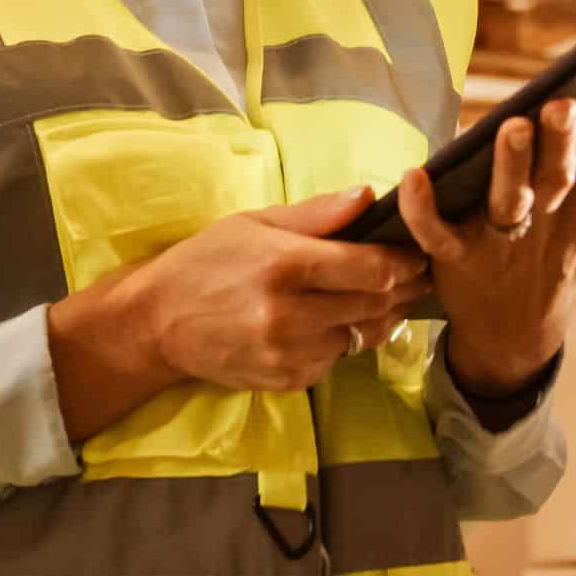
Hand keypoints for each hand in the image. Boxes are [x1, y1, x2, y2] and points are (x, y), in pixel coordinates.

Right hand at [47, 187, 429, 440]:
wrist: (158, 322)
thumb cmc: (207, 261)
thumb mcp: (255, 223)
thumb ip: (317, 214)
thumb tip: (368, 196)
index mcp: (284, 265)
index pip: (369, 268)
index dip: (402, 261)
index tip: (415, 253)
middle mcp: (289, 314)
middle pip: (374, 304)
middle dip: (402, 289)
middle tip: (417, 276)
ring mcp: (289, 353)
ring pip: (361, 335)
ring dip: (376, 317)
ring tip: (382, 298)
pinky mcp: (287, 380)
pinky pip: (336, 359)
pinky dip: (343, 340)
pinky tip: (333, 322)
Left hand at [395, 76, 575, 395]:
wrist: (512, 337)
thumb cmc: (565, 263)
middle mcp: (548, 224)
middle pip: (562, 179)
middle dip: (566, 143)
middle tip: (565, 105)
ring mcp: (501, 242)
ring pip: (506, 200)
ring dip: (509, 166)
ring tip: (513, 127)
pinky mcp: (454, 256)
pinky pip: (434, 231)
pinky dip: (421, 207)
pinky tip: (413, 174)